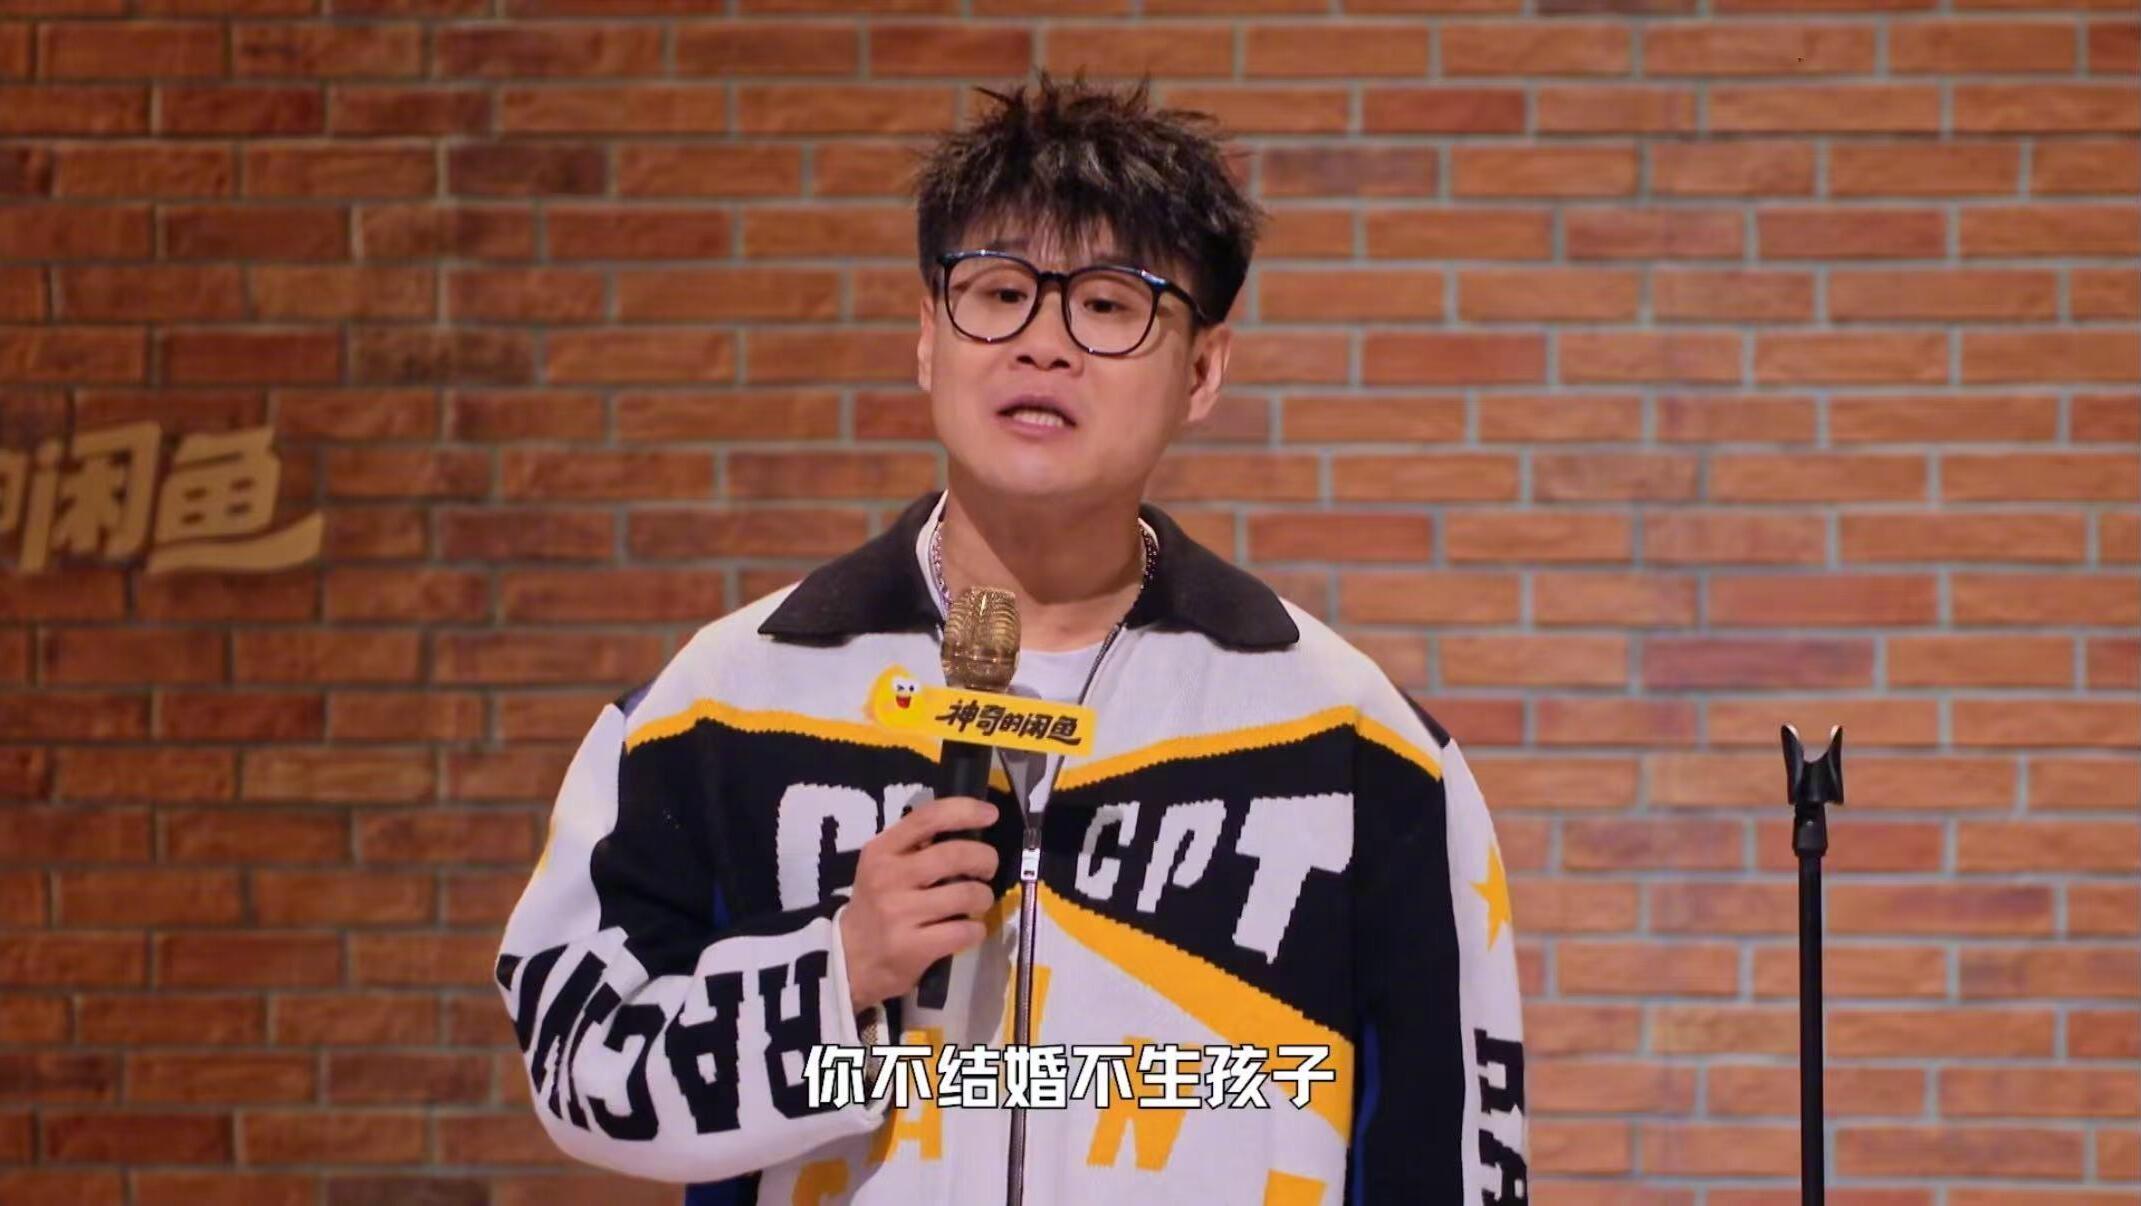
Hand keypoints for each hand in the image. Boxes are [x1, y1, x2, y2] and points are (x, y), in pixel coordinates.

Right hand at [838, 795, 1000, 1012]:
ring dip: (983, 897)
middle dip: (985, 859)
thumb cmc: (875, 906)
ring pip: (967, 894)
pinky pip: (964, 931)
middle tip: (987, 868)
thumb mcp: (882, 867)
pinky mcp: (912, 948)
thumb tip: (963, 824)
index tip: (990, 814)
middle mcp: (888, 878)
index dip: (964, 811)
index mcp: (881, 851)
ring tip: (978, 903)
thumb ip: (914, 846)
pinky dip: (977, 930)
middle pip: (954, 855)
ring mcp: (899, 914)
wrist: (847, 960)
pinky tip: (968, 930)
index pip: (927, 818)